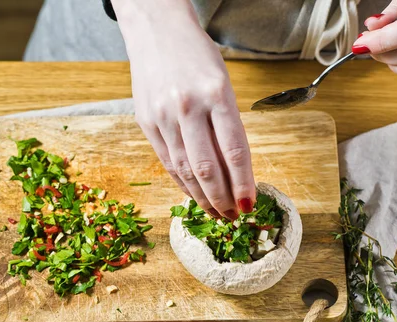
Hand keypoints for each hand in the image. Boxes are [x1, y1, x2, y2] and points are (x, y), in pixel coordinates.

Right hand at [112, 0, 255, 218]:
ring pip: (185, 170)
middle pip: (208, 167)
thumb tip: (235, 169)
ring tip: (215, 212)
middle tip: (233, 215)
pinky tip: (193, 194)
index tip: (250, 203)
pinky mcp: (146, 121)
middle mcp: (188, 107)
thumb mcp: (222, 82)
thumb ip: (227, 123)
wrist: (156, 30)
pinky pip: (166, 161)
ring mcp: (163, 116)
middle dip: (223, 198)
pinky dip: (181, 182)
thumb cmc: (197, 55)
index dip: (243, 183)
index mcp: (216, 94)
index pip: (234, 151)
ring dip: (202, 197)